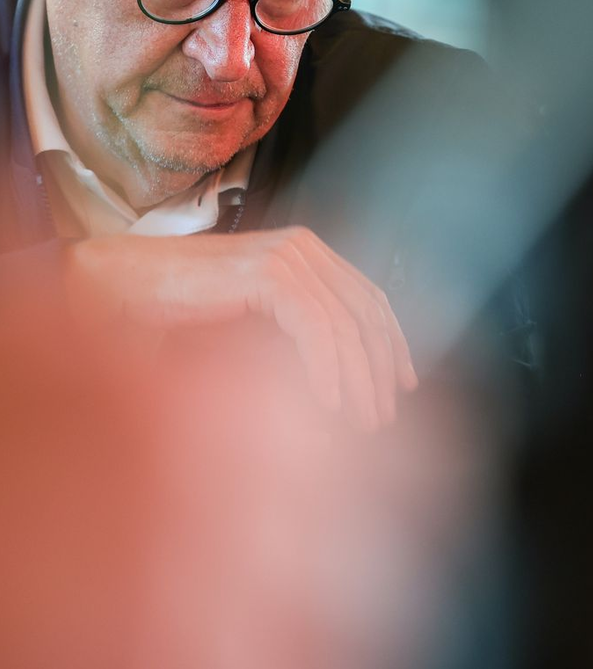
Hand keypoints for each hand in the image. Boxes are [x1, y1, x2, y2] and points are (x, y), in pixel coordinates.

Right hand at [64, 226, 416, 429]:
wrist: (114, 289)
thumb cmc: (175, 315)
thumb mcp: (251, 327)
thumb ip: (292, 339)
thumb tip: (339, 385)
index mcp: (306, 254)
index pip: (367, 298)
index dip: (392, 342)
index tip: (402, 384)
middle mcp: (304, 248)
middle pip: (365, 311)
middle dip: (380, 367)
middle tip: (383, 415)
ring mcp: (288, 256)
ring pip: (345, 323)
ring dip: (359, 377)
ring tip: (362, 420)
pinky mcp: (268, 272)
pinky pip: (315, 326)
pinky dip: (327, 368)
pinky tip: (329, 403)